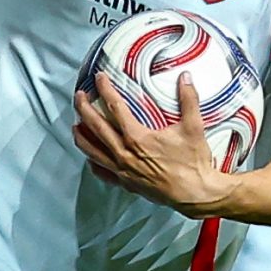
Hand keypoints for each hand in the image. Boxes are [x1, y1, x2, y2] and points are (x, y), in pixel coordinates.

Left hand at [72, 73, 227, 216]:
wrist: (195, 194)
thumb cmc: (194, 162)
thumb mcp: (193, 127)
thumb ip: (189, 100)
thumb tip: (185, 77)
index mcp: (138, 138)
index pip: (115, 108)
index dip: (106, 90)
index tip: (99, 78)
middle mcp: (125, 154)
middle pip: (97, 128)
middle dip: (84, 110)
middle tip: (79, 96)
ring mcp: (123, 171)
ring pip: (94, 151)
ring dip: (82, 137)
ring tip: (75, 126)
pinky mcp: (127, 184)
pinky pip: (103, 173)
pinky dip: (94, 164)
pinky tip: (90, 158)